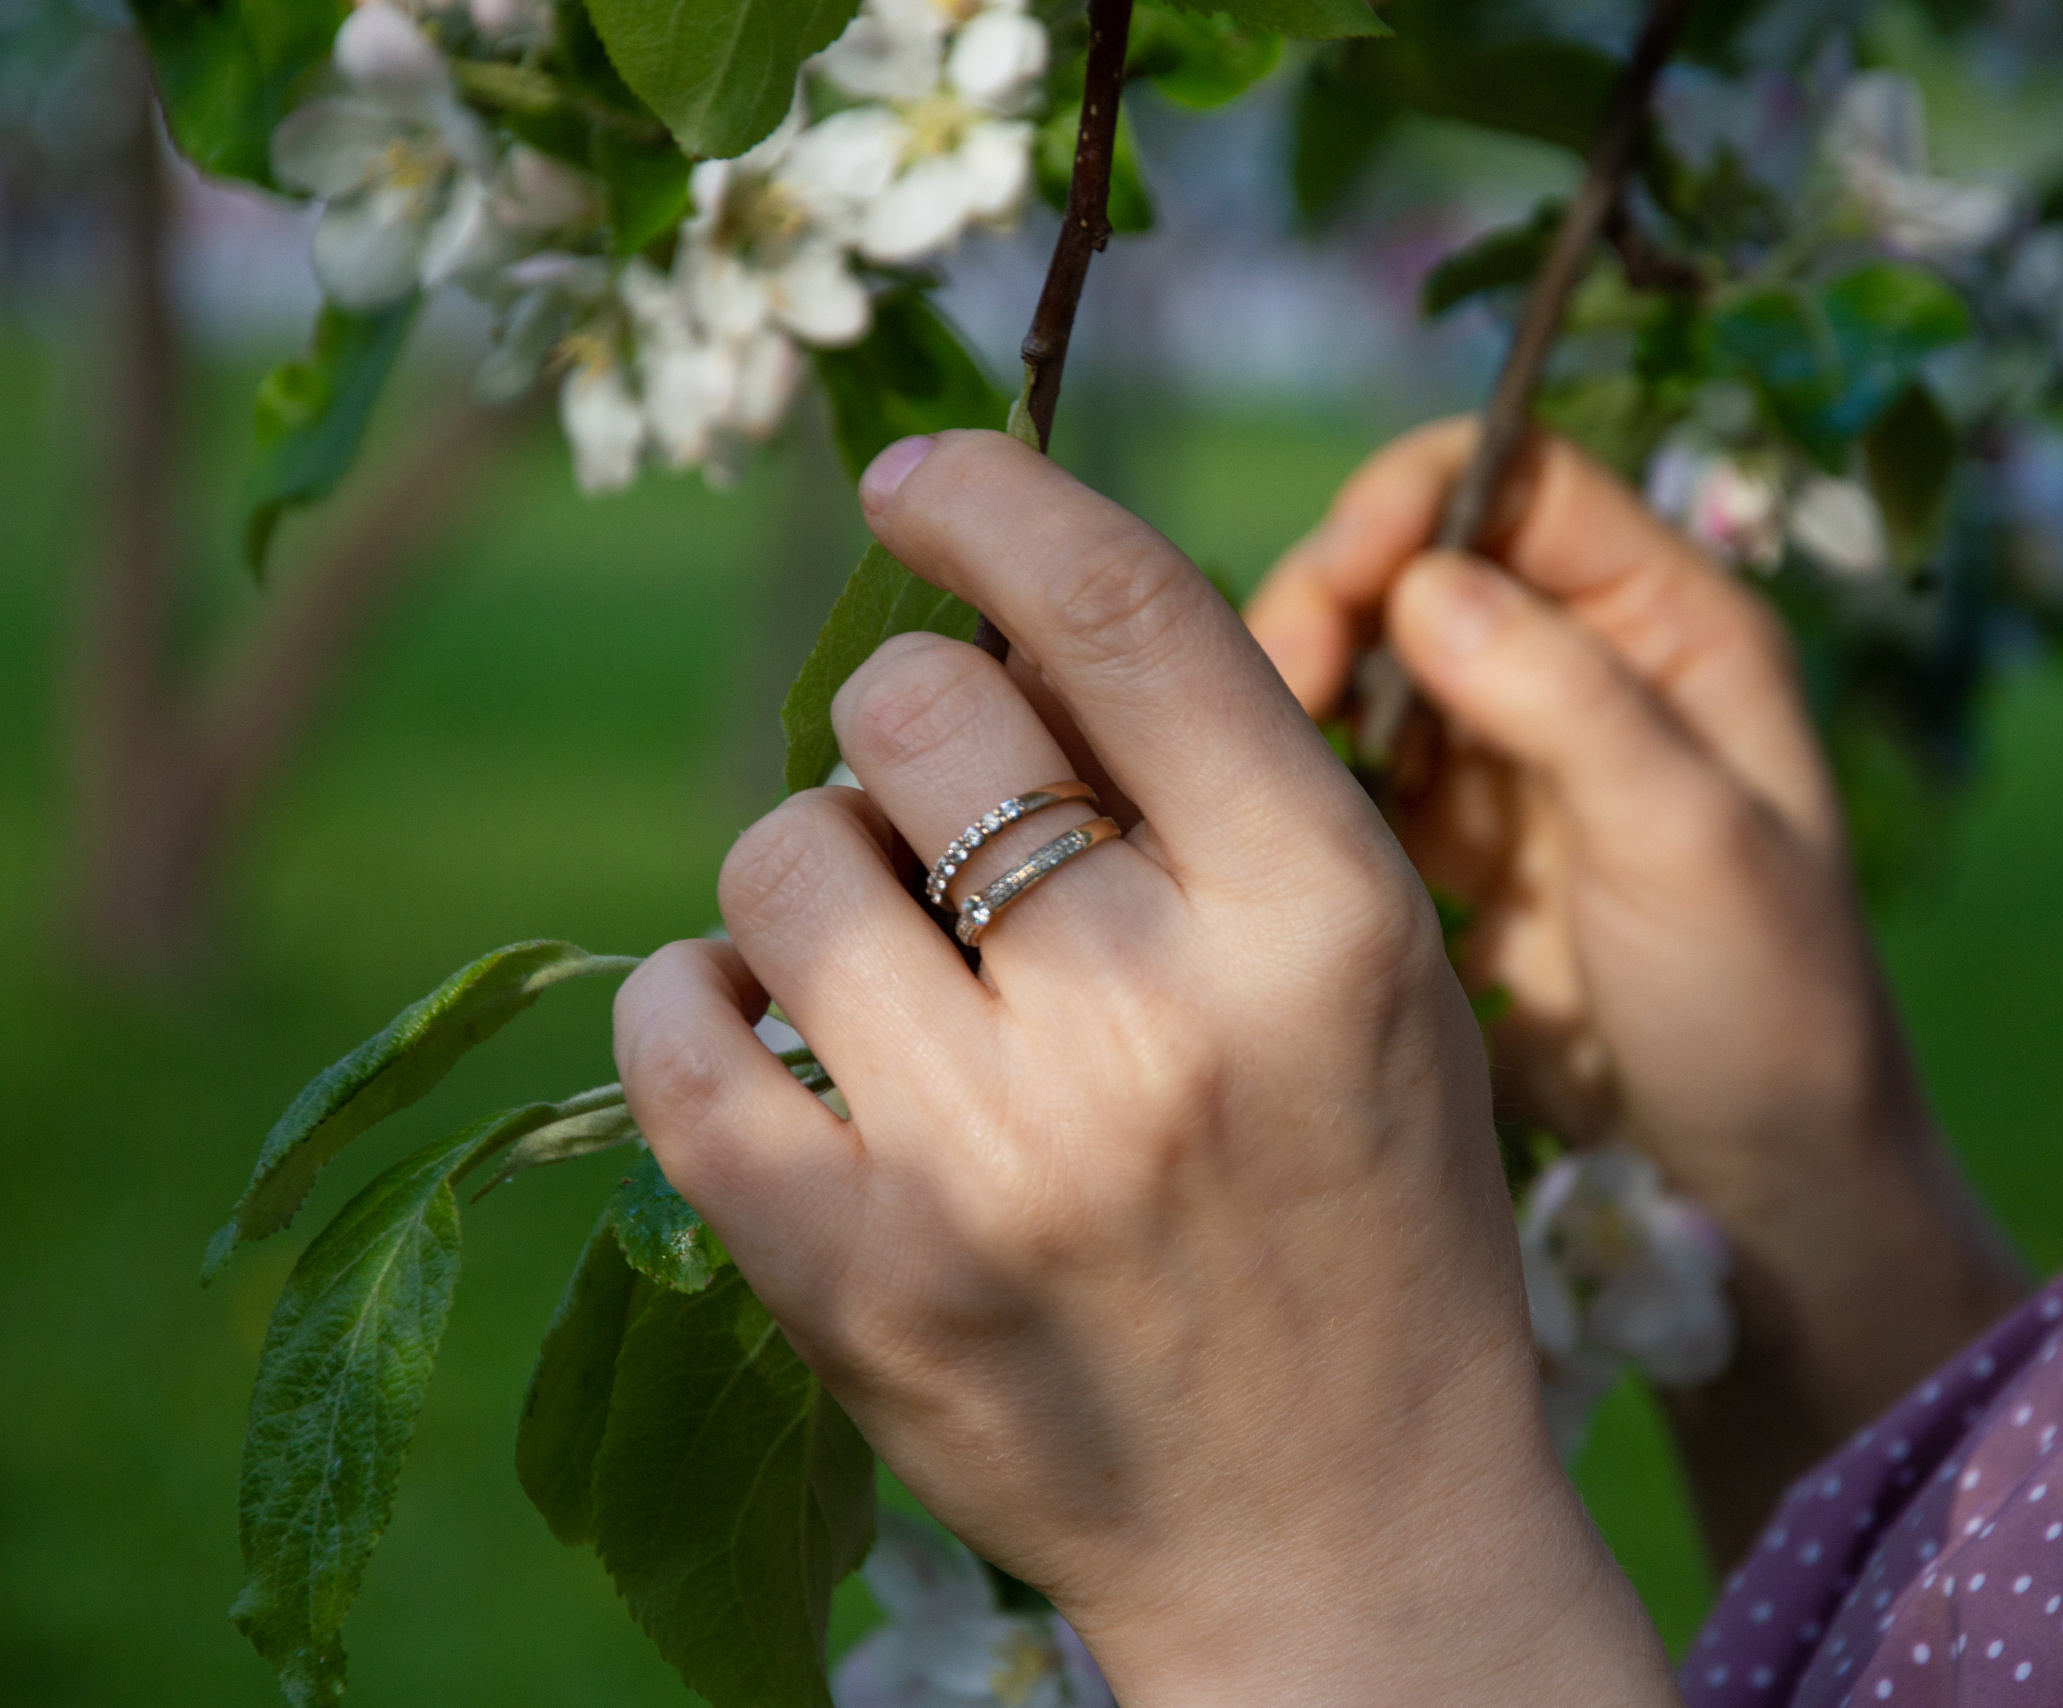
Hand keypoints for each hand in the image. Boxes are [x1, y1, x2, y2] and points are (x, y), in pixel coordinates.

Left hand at [612, 431, 1676, 1707]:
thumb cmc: (1369, 1221)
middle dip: (906, 725)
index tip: (916, 478)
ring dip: (812, 874)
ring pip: (780, 858)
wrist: (1343, 1528)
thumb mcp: (1375, 974)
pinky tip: (771, 1030)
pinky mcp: (855, 1279)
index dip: (991, 500)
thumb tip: (992, 621)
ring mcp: (994, 1157)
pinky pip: (674, 1034)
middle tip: (940, 811)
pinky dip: (699, 998)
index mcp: (1323, 911)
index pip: (1120, 609)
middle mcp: (1157, 1016)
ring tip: (886, 966)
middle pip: (912, 711)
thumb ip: (1220, 794)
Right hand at [1248, 422, 2025, 1552]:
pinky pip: (1355, 776)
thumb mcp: (1691, 846)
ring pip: (1372, 668)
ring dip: (1300, 698)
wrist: (1763, 1191)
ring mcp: (1517, 761)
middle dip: (1331, 607)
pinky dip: (1303, 783)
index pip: (1517, 482)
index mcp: (1676, 628)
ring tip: (1246, 773)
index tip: (1331, 588)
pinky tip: (1263, 829)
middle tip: (1262, 699)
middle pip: (1419, 564)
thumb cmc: (1769, 1014)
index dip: (1411, 507)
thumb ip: (1568, 703)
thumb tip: (1424, 584)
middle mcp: (1590, 669)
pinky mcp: (1459, 850)